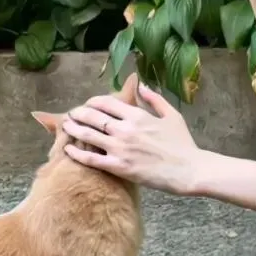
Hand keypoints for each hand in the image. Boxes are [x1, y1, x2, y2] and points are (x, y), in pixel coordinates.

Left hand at [63, 83, 201, 194]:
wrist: (189, 170)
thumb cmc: (183, 143)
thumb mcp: (172, 115)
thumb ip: (154, 98)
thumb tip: (140, 84)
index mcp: (137, 115)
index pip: (106, 102)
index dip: (92, 102)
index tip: (87, 104)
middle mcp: (125, 129)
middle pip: (93, 116)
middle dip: (78, 113)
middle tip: (71, 115)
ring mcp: (120, 148)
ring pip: (88, 135)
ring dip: (73, 129)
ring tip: (66, 127)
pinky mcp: (119, 167)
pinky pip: (91, 159)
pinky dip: (77, 153)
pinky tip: (68, 149)